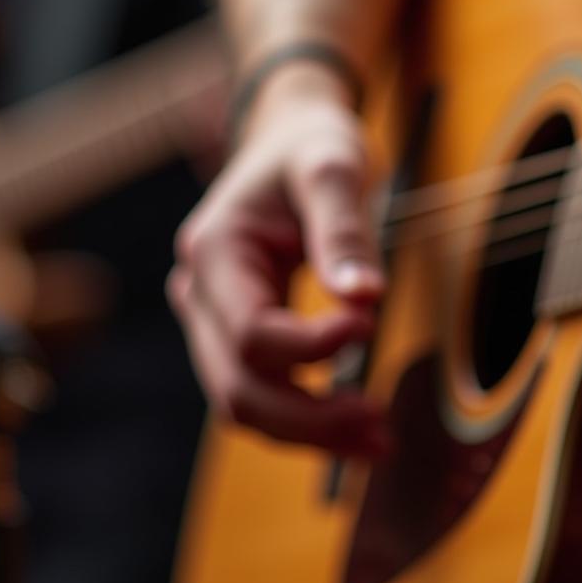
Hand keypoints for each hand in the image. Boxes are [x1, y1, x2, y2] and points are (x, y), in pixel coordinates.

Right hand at [168, 69, 389, 453]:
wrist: (289, 140)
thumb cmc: (311, 147)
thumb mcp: (333, 168)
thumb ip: (344, 231)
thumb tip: (365, 299)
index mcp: (215, 249)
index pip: (253, 331)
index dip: (311, 347)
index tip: (369, 326)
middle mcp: (199, 292)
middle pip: (240, 388)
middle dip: (311, 419)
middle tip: (382, 426)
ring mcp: (212, 318)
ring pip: (245, 403)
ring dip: (310, 432)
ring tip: (379, 442)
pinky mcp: (237, 333)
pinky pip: (261, 392)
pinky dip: (305, 416)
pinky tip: (355, 425)